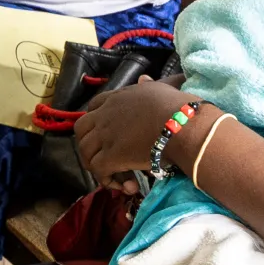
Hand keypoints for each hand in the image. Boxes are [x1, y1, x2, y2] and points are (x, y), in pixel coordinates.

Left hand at [73, 81, 200, 183]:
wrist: (183, 125)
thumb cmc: (177, 107)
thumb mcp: (160, 88)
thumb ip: (149, 85)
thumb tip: (144, 78)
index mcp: (115, 99)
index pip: (93, 107)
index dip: (96, 121)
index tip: (107, 133)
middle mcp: (105, 116)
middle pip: (81, 130)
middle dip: (89, 144)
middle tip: (106, 157)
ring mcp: (105, 136)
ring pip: (85, 152)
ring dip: (97, 165)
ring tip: (116, 176)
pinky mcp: (112, 156)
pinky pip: (98, 170)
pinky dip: (107, 180)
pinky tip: (126, 186)